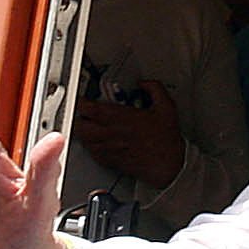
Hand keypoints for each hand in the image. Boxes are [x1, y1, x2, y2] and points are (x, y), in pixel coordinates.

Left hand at [70, 80, 185, 186]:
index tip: (84, 98)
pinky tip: (96, 140)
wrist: (169, 165)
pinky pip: (91, 152)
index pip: (89, 108)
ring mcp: (108, 148)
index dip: (82, 101)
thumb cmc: (166, 140)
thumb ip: (155, 89)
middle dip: (79, 117)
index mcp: (120, 118)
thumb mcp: (166, 107)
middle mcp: (110, 133)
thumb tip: (144, 83)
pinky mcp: (109, 161)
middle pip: (80, 125)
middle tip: (83, 112)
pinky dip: (89, 144)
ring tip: (87, 124)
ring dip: (83, 131)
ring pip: (83, 139)